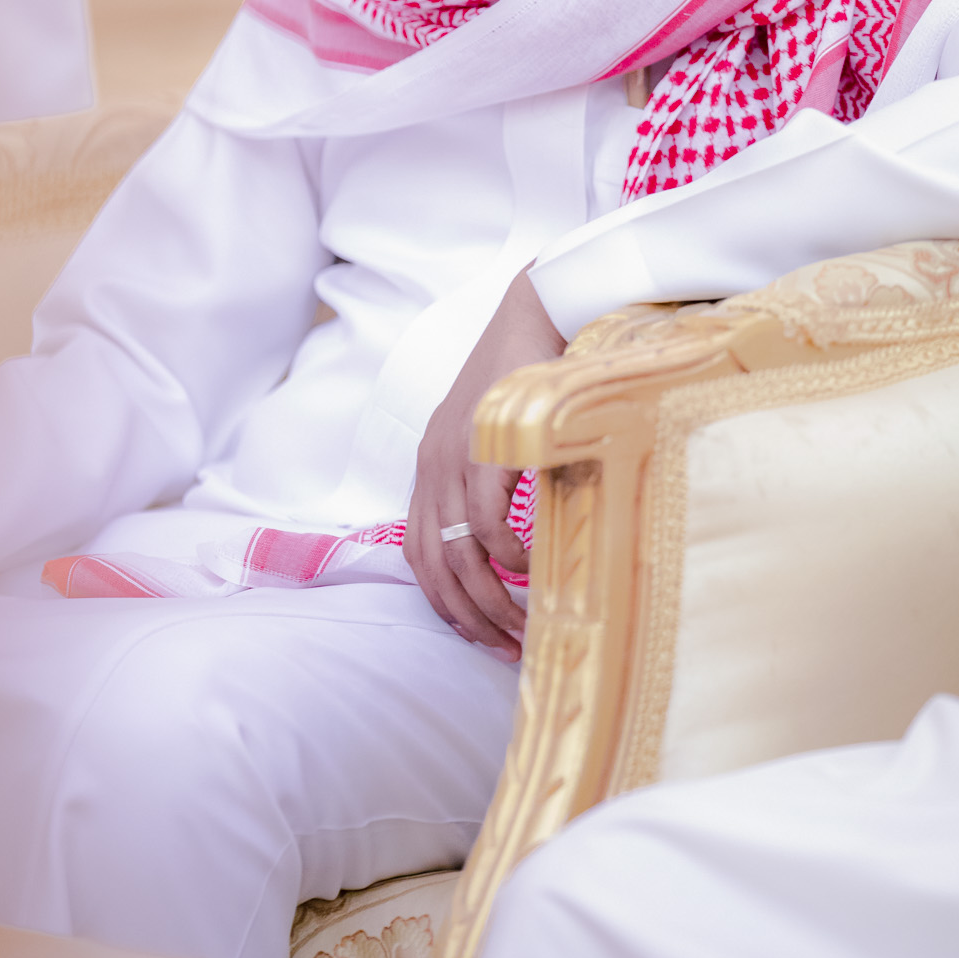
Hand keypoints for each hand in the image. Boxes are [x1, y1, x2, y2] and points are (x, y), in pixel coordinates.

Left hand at [403, 269, 565, 660]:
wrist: (539, 307)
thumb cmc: (530, 370)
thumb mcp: (500, 433)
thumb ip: (497, 479)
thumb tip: (522, 540)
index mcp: (431, 463)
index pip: (419, 553)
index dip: (444, 602)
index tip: (478, 634)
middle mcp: (432, 464)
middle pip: (434, 565)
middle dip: (468, 617)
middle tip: (504, 650)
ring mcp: (454, 455)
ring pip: (458, 554)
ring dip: (489, 600)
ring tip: (521, 628)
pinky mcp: (485, 446)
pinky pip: (488, 522)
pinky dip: (508, 556)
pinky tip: (532, 570)